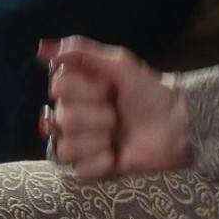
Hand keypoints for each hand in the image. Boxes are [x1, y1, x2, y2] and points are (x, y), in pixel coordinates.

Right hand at [37, 36, 193, 181]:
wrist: (176, 124)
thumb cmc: (149, 91)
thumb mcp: (119, 64)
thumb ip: (80, 51)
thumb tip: (42, 48)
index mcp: (75, 91)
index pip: (57, 88)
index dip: (84, 90)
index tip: (107, 89)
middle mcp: (72, 117)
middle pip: (61, 119)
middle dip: (96, 116)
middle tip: (117, 114)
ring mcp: (81, 144)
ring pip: (65, 147)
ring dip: (98, 140)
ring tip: (116, 134)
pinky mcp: (92, 169)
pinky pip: (80, 170)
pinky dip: (102, 162)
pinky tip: (117, 155)